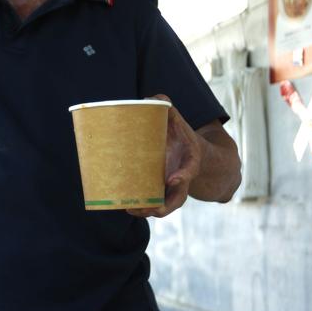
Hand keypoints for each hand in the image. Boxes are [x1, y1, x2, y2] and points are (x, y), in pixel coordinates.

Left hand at [125, 94, 201, 218]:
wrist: (189, 152)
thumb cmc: (181, 136)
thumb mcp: (179, 122)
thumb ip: (168, 110)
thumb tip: (152, 98)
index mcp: (189, 163)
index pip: (188, 172)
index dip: (182, 177)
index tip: (173, 179)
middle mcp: (181, 180)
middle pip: (176, 200)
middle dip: (163, 207)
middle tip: (149, 208)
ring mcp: (170, 189)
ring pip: (162, 206)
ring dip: (146, 211)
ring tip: (129, 210)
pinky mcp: (159, 192)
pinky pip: (150, 203)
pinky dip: (139, 207)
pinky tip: (122, 206)